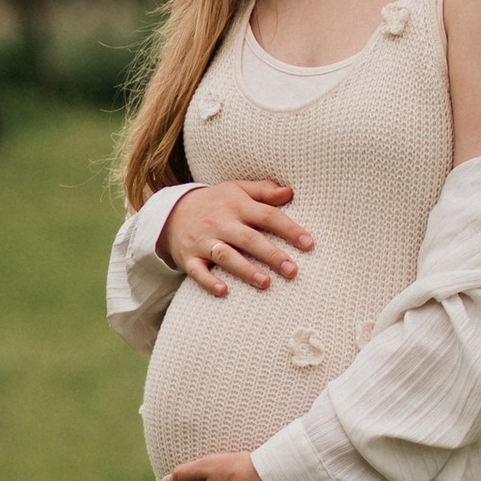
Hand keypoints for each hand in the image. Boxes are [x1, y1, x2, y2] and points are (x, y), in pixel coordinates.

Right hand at [159, 179, 314, 296]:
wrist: (172, 211)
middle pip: (249, 239)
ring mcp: (203, 241)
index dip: (289, 229)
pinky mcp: (189, 257)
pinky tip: (223, 292)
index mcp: (237, 205)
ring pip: (226, 256)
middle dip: (271, 255)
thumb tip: (290, 192)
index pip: (267, 216)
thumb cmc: (215, 202)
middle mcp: (221, 223)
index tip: (308, 243)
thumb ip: (263, 191)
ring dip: (245, 270)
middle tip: (293, 271)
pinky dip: (209, 281)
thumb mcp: (236, 189)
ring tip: (265, 283)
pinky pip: (198, 271)